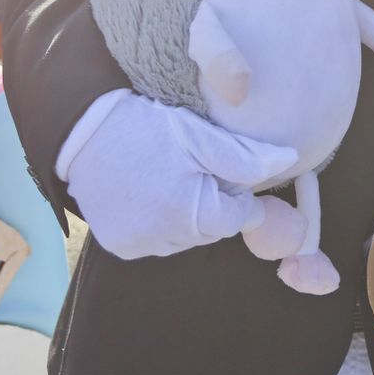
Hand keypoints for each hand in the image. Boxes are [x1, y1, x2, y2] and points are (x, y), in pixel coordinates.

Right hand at [64, 91, 297, 259]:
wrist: (83, 131)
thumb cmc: (148, 128)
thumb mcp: (203, 136)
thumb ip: (248, 157)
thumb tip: (290, 161)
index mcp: (190, 212)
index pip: (238, 217)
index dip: (234, 191)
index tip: (217, 167)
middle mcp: (164, 237)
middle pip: (213, 230)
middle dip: (212, 203)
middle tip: (191, 168)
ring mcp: (138, 245)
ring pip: (186, 238)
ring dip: (187, 216)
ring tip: (168, 177)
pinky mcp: (119, 246)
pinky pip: (156, 241)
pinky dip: (160, 223)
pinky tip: (149, 193)